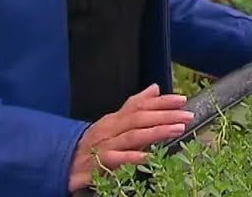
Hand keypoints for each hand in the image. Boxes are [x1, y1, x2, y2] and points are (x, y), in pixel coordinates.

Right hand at [67, 83, 193, 192]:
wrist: (64, 164)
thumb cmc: (94, 144)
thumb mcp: (114, 123)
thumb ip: (134, 106)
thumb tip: (154, 88)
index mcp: (115, 118)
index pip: (139, 105)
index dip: (161, 102)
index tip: (182, 99)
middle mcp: (110, 128)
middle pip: (139, 118)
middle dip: (165, 115)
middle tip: (187, 115)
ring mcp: (104, 145)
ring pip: (132, 136)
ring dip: (156, 132)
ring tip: (177, 130)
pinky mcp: (98, 163)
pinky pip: (116, 159)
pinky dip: (131, 157)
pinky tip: (147, 156)